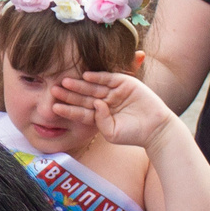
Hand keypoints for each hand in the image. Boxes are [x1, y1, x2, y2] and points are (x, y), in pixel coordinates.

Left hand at [55, 70, 179, 150]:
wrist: (156, 129)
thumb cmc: (133, 134)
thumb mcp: (111, 132)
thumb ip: (100, 121)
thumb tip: (96, 103)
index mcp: (99, 115)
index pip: (80, 111)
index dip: (68, 108)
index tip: (54, 107)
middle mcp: (105, 102)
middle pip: (83, 97)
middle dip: (69, 94)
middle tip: (54, 89)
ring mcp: (114, 92)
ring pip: (93, 87)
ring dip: (79, 84)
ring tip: (65, 81)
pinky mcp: (125, 83)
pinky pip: (108, 78)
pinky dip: (97, 76)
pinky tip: (85, 76)